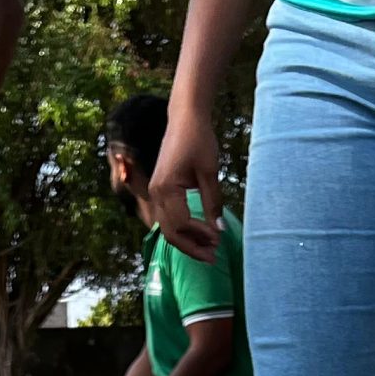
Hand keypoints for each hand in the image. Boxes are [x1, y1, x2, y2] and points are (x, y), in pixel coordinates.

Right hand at [151, 109, 221, 261]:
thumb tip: (218, 231)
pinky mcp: (160, 191)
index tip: (219, 240)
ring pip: (168, 228)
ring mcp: (155, 192)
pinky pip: (168, 218)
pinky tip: (199, 234)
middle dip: (192, 247)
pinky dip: (183, 229)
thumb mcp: (209, 172)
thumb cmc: (199, 140)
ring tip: (209, 248)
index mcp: (166, 188)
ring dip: (187, 241)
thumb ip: (212, 202)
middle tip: (213, 257)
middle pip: (170, 233)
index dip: (200, 236)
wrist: (185, 118)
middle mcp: (156, 193)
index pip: (181, 223)